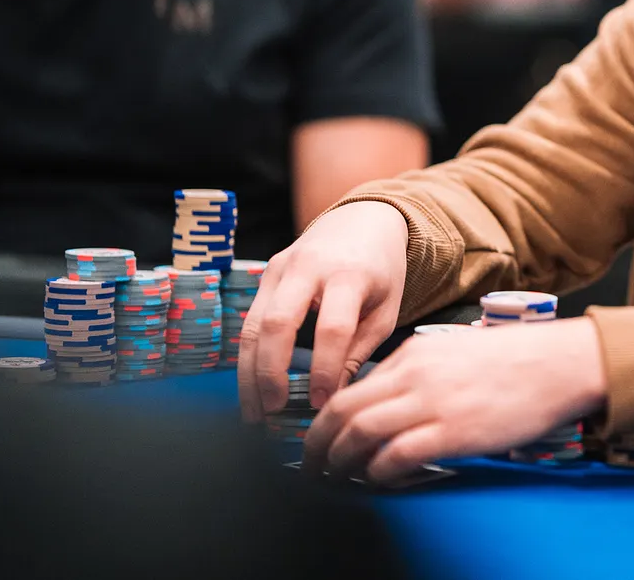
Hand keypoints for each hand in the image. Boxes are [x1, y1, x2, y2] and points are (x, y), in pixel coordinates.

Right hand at [237, 200, 409, 420]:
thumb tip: (332, 400)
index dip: (325, 369)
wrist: (364, 219)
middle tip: (274, 412)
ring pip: (253, 324)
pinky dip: (248, 358)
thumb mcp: (386, 309)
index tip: (322, 404)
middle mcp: (310, 266)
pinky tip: (252, 388)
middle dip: (271, 373)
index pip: (332, 327)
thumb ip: (360, 351)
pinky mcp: (266, 272)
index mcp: (350, 273)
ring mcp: (281, 266)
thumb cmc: (381, 271)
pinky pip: (249, 319)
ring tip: (254, 413)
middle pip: (278, 323)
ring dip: (249, 373)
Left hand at [303, 317, 607, 484]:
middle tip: (310, 467)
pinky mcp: (452, 432)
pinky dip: (376, 473)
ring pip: (359, 434)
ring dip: (338, 463)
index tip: (320, 441)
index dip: (326, 420)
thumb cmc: (516, 360)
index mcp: (413, 355)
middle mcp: (414, 376)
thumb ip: (420, 372)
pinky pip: (395, 456)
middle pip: (342, 411)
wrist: (560, 363)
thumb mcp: (456, 353)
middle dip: (316, 444)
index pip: (351, 388)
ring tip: (334, 480)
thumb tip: (391, 402)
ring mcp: (431, 403)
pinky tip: (376, 481)